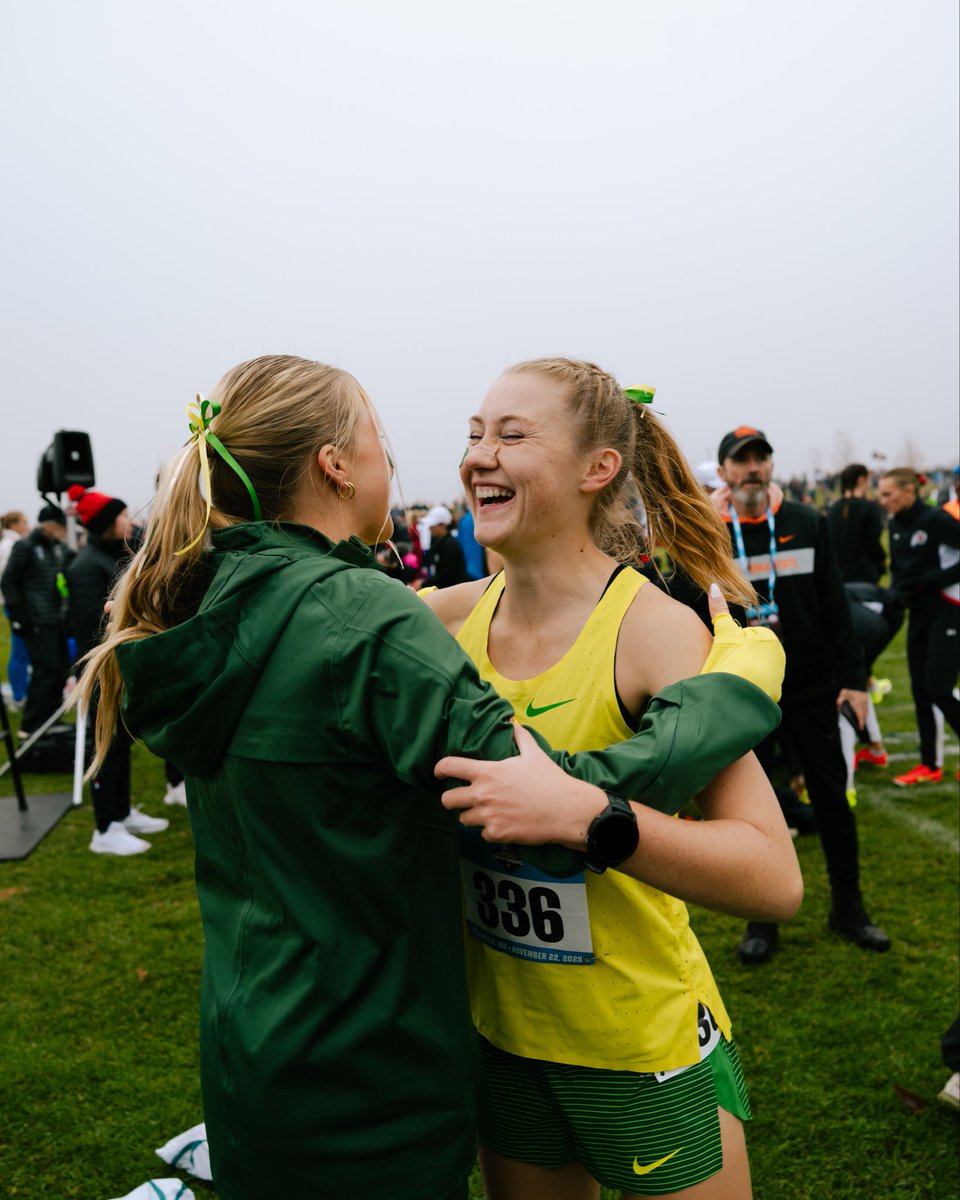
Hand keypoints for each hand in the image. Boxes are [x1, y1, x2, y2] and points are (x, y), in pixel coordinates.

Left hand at [435, 722, 605, 847]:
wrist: (566, 810)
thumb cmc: (550, 780)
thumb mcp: (533, 754)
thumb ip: (519, 737)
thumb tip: (512, 723)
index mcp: (487, 772)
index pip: (449, 767)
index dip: (439, 769)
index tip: (438, 773)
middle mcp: (483, 794)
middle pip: (447, 800)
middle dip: (452, 798)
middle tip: (463, 798)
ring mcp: (488, 816)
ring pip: (463, 819)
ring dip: (472, 816)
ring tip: (487, 811)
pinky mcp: (497, 834)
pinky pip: (482, 834)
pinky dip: (489, 830)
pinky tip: (503, 823)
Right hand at [699, 583, 785, 701]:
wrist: (738, 698)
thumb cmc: (730, 663)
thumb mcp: (723, 635)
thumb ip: (719, 610)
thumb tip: (714, 585)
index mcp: (768, 637)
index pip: (742, 637)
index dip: (729, 646)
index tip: (727, 656)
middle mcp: (778, 653)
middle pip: (748, 653)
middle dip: (738, 660)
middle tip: (727, 669)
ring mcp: (778, 673)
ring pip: (753, 670)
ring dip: (743, 674)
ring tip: (733, 680)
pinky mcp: (775, 692)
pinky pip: (758, 687)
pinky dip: (750, 688)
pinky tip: (741, 691)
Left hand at [836, 688, 867, 729]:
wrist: (855, 681)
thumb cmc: (847, 688)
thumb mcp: (842, 695)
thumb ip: (839, 702)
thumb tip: (838, 709)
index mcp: (857, 703)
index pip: (860, 715)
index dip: (860, 722)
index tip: (860, 728)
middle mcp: (862, 703)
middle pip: (864, 714)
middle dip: (862, 721)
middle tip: (860, 726)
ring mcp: (865, 700)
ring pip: (866, 711)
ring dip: (864, 717)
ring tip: (861, 721)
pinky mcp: (866, 698)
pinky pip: (867, 707)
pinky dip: (865, 711)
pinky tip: (862, 713)